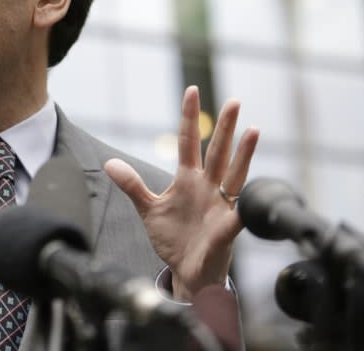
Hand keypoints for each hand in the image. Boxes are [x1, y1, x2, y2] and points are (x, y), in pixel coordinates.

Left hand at [105, 86, 258, 300]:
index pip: (189, 141)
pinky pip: (238, 214)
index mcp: (188, 179)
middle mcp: (207, 187)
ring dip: (244, 154)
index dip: (189, 117)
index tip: (191, 91)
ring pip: (235, 174)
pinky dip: (245, 205)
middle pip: (217, 152)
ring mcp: (220, 206)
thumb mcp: (148, 209)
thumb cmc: (173, 239)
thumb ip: (132, 185)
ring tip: (253, 130)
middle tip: (233, 101)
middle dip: (225, 127)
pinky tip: (253, 192)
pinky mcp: (227, 229)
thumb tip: (110, 163)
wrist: (187, 272)